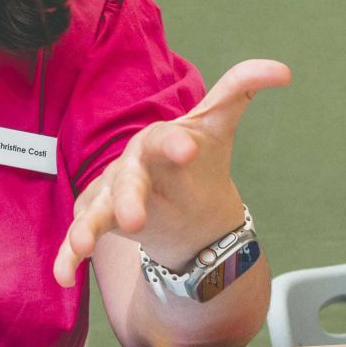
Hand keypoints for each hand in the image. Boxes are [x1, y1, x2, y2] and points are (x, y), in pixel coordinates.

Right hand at [54, 59, 289, 285]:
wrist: (173, 196)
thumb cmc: (192, 157)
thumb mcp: (215, 125)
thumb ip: (240, 90)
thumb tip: (284, 70)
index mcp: (158, 142)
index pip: (162, 138)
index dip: (172, 143)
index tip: (187, 150)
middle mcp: (129, 168)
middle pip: (125, 180)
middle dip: (127, 197)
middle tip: (134, 218)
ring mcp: (110, 197)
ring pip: (95, 211)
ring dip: (86, 229)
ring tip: (82, 248)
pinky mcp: (98, 223)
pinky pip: (80, 239)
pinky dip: (66, 257)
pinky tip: (61, 276)